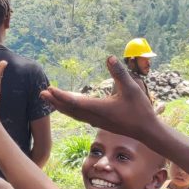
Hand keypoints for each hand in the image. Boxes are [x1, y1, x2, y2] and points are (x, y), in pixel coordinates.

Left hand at [41, 56, 157, 138]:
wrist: (146, 131)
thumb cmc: (140, 109)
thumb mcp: (132, 88)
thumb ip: (120, 73)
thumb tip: (110, 57)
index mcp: (99, 108)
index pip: (75, 101)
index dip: (61, 95)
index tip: (49, 89)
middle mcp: (94, 116)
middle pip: (70, 109)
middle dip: (55, 101)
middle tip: (41, 94)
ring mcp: (96, 121)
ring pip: (74, 114)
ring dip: (61, 106)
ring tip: (49, 99)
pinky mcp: (100, 122)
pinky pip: (80, 116)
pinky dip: (70, 110)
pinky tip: (68, 107)